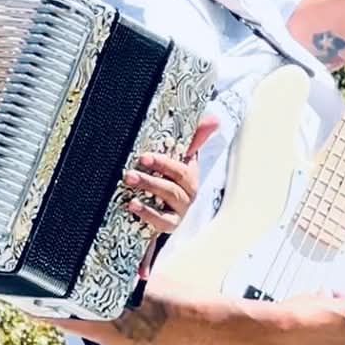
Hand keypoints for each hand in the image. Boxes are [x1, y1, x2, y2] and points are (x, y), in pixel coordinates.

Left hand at [125, 116, 218, 234]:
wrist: (163, 208)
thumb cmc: (172, 177)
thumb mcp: (180, 157)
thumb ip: (194, 137)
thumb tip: (214, 120)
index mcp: (190, 174)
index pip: (182, 167)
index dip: (164, 163)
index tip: (144, 157)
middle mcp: (187, 193)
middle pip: (173, 185)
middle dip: (152, 178)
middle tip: (130, 173)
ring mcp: (179, 210)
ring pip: (167, 200)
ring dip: (148, 190)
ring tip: (130, 183)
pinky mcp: (169, 225)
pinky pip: (161, 221)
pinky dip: (147, 213)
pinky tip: (132, 205)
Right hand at [260, 292, 344, 344]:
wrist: (277, 333)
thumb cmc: (291, 316)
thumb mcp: (310, 296)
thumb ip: (324, 299)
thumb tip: (322, 300)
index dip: (339, 298)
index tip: (332, 297)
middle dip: (339, 317)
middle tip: (324, 311)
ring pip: (343, 339)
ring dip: (334, 333)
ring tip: (316, 326)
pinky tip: (313, 339)